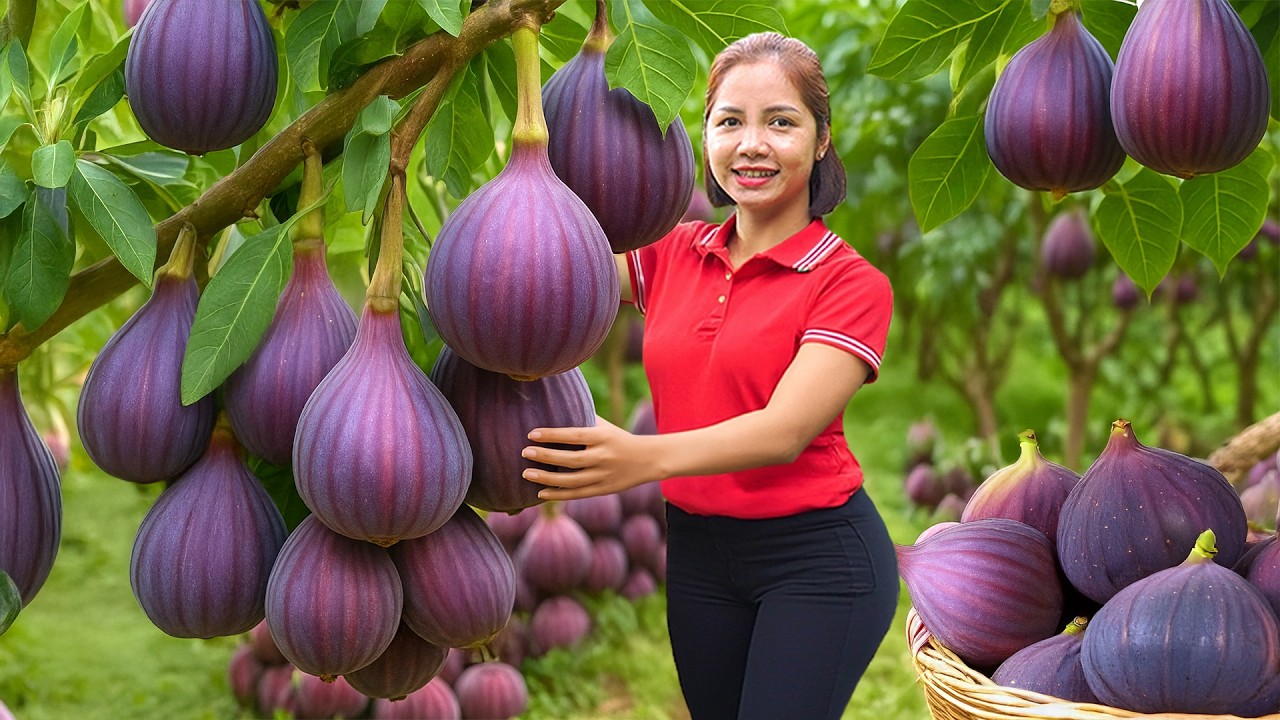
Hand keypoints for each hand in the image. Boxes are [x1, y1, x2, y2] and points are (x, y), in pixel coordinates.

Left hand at [521, 415, 661, 500]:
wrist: (649, 459)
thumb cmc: (618, 438)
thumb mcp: (604, 426)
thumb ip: (583, 419)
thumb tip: (556, 406)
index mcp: (602, 437)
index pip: (573, 435)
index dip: (552, 435)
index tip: (531, 434)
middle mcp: (603, 457)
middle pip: (570, 459)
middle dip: (545, 456)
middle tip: (524, 452)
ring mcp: (603, 475)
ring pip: (571, 480)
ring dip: (546, 478)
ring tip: (526, 473)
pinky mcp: (603, 490)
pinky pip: (577, 494)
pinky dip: (558, 494)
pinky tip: (540, 492)